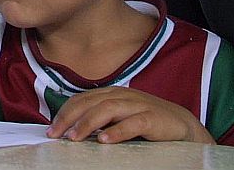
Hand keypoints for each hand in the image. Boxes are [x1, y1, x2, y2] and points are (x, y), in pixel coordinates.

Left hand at [47, 87, 214, 144]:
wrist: (182, 126)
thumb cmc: (146, 122)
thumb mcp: (119, 118)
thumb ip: (100, 120)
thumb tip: (71, 130)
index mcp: (112, 93)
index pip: (82, 99)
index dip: (65, 112)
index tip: (51, 129)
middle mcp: (123, 95)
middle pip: (91, 102)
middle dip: (70, 117)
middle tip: (55, 134)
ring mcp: (138, 105)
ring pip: (108, 109)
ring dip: (88, 123)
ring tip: (74, 137)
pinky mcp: (153, 118)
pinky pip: (133, 123)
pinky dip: (118, 131)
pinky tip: (104, 140)